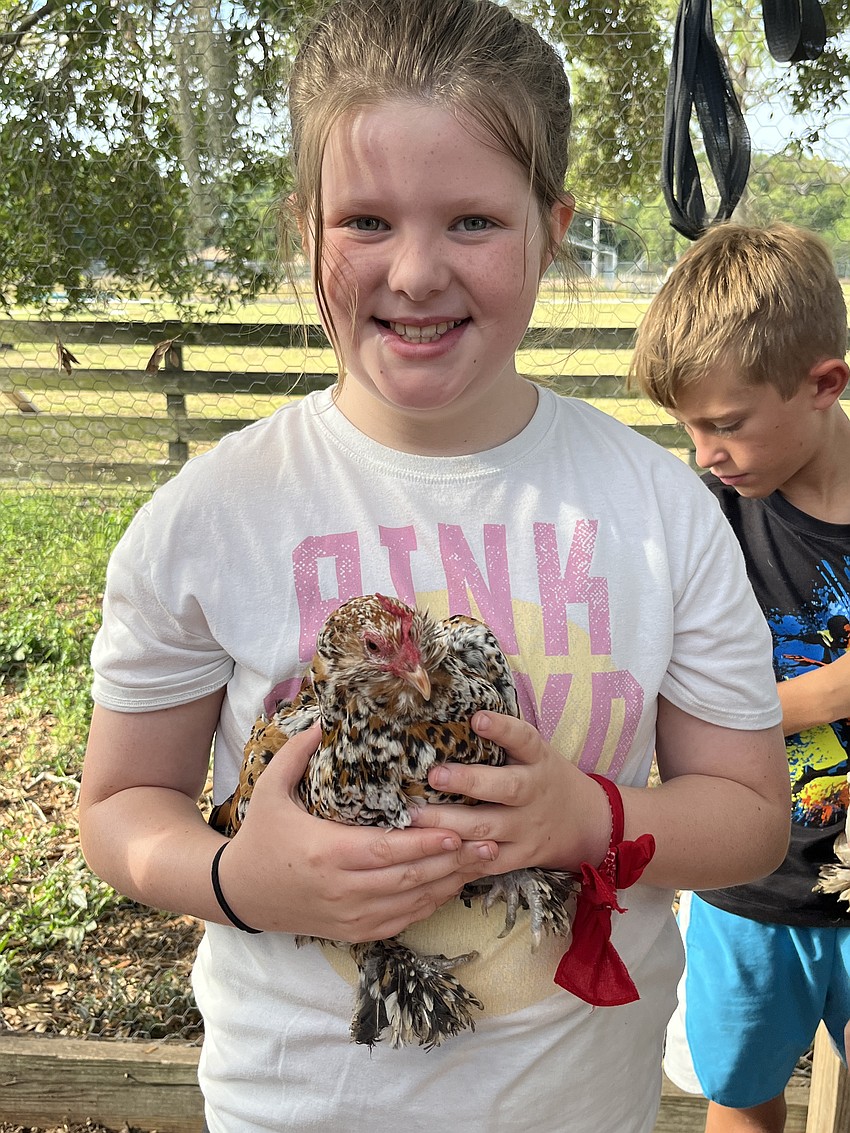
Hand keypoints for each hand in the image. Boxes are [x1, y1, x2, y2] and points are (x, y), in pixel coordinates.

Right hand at [218, 723, 499, 940]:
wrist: (239, 893)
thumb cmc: (260, 836)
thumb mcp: (269, 789)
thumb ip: (298, 753)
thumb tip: (324, 718)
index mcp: (325, 852)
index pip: (386, 851)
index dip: (425, 844)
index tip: (457, 830)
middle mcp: (341, 889)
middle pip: (408, 879)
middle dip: (453, 862)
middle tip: (491, 842)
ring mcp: (349, 915)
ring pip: (411, 903)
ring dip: (450, 883)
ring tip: (483, 861)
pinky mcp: (352, 932)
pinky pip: (400, 921)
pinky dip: (430, 905)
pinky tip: (452, 885)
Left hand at [409, 712, 609, 873]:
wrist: (583, 822)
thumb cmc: (542, 777)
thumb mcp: (534, 753)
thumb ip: (504, 739)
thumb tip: (454, 714)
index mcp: (539, 760)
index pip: (524, 739)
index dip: (503, 729)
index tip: (478, 719)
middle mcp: (535, 792)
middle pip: (506, 788)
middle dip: (469, 782)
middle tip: (435, 775)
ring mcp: (528, 827)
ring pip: (488, 828)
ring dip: (450, 823)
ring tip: (416, 816)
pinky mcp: (521, 856)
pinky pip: (489, 861)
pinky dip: (461, 857)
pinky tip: (433, 851)